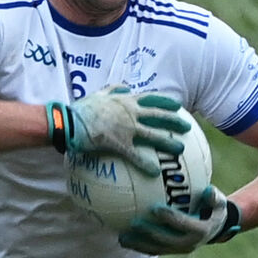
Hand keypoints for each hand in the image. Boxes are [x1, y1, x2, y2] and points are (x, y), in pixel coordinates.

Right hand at [47, 86, 191, 175]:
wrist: (69, 121)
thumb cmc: (81, 109)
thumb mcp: (97, 94)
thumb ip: (112, 89)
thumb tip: (123, 86)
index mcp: (125, 101)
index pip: (150, 99)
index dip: (165, 102)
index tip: (178, 105)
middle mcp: (130, 113)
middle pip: (158, 116)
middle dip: (174, 121)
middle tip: (187, 127)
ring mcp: (126, 128)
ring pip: (152, 135)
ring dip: (168, 142)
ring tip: (180, 149)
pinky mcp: (119, 143)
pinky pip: (135, 155)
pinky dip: (145, 164)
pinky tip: (154, 172)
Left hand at [118, 185, 241, 254]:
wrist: (215, 228)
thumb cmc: (213, 208)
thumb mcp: (219, 201)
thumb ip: (214, 196)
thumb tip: (208, 190)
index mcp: (201, 231)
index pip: (184, 225)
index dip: (170, 218)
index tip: (155, 209)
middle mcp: (189, 244)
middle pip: (166, 240)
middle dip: (149, 233)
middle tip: (133, 223)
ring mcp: (179, 249)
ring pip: (157, 249)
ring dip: (139, 244)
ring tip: (122, 237)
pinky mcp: (170, 251)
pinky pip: (153, 250)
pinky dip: (139, 246)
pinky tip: (123, 238)